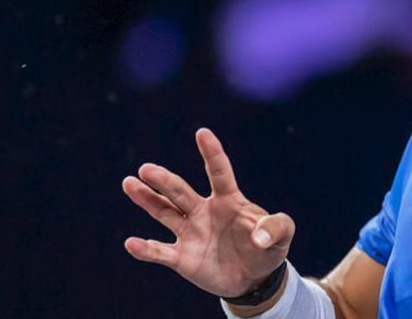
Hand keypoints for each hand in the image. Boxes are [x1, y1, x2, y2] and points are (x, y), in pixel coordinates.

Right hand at [122, 128, 294, 298]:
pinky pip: (161, 252)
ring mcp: (191, 234)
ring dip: (146, 199)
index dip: (212, 154)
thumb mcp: (282, 236)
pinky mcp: (183, 258)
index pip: (219, 173)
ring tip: (129, 183)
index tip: (202, 132)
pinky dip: (145, 249)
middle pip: (180, 191)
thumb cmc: (268, 249)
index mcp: (229, 201)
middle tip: (146, 169)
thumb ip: (277, 228)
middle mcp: (204, 212)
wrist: (254, 279)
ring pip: (164, 212)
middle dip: (164, 181)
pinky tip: (131, 243)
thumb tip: (260, 237)